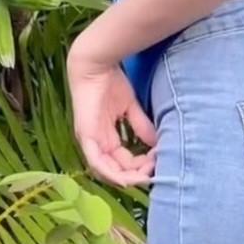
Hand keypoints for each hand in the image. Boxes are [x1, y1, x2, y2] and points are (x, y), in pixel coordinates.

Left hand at [66, 47, 157, 187]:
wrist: (96, 64)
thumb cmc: (110, 82)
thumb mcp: (130, 107)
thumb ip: (140, 124)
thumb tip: (156, 142)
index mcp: (105, 138)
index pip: (123, 161)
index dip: (140, 166)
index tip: (158, 162)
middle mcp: (97, 144)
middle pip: (116, 170)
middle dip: (137, 175)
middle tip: (154, 171)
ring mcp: (90, 142)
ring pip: (107, 171)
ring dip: (127, 177)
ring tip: (145, 176)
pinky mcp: (86, 137)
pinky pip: (96, 162)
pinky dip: (111, 173)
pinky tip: (126, 179)